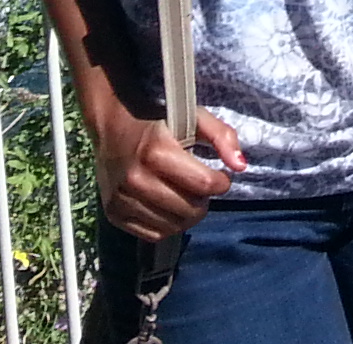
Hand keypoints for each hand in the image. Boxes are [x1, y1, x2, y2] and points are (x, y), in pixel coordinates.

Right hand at [94, 106, 242, 239]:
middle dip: (204, 200)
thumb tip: (241, 166)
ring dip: (187, 215)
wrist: (111, 129)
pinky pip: (153, 234)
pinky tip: (169, 207)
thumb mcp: (193, 117)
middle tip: (201, 187)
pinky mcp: (114, 215)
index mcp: (155, 151)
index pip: (203, 184)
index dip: (221, 182)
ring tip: (186, 196)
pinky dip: (168, 225)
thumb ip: (221, 136)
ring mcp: (122, 199)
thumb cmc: (158, 122)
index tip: (220, 176)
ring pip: (173, 226)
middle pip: (190, 209)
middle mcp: (136, 178)